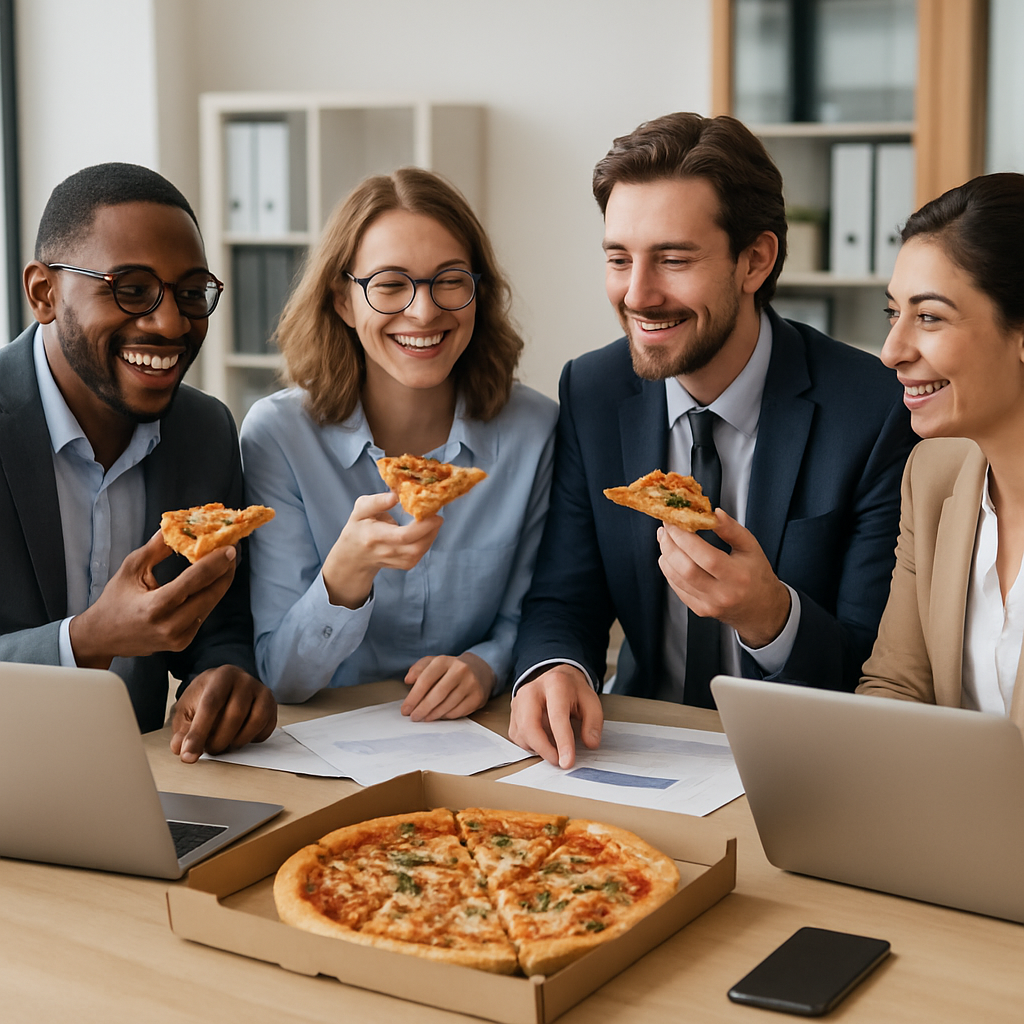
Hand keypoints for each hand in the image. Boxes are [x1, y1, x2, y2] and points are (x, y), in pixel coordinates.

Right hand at [69, 531, 237, 669]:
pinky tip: (213, 579)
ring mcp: (178, 638)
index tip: (230, 548)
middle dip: (225, 571)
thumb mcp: (130, 569)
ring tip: (226, 561)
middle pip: (209, 595)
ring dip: (220, 582)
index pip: (193, 582)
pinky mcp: (183, 642)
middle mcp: (170, 626)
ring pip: (210, 604)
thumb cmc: (114, 600)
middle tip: (233, 550)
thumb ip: (156, 549)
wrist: (103, 637)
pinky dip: (209, 595)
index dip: (214, 563)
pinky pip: (203, 614)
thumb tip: (175, 527)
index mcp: (154, 607)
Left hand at [170, 665, 276, 762]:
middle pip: (234, 715)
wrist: (224, 686)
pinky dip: (252, 738)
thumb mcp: (186, 711)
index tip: (189, 754)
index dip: (199, 732)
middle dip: (219, 740)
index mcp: (220, 676)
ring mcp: (261, 691)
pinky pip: (265, 728)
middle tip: (209, 749)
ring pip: (254, 722)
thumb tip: (180, 748)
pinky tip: (240, 736)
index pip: (211, 705)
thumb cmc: (203, 698)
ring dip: (236, 741)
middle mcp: (244, 680)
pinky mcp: (271, 704)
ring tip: (224, 743)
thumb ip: (182, 730)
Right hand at [321, 491, 442, 607]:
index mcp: (375, 536)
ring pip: (421, 551)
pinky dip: (428, 541)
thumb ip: (377, 502)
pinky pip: (421, 554)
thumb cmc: (359, 527)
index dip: (422, 526)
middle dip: (431, 530)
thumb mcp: (361, 510)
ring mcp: (396, 561)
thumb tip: (396, 495)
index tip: (432, 513)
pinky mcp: (404, 565)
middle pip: (416, 547)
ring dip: (431, 535)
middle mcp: (386, 552)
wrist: (354, 555)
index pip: (403, 536)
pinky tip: (426, 530)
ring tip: (431, 520)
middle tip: (435, 515)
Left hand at [401, 652, 492, 720]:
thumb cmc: (450, 669)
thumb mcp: (434, 663)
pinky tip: (439, 716)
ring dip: (433, 715)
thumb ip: (419, 669)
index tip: (405, 709)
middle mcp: (460, 670)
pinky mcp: (478, 697)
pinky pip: (458, 712)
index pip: (426, 680)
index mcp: (445, 661)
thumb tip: (408, 680)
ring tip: (424, 718)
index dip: (413, 697)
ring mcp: (471, 684)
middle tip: (413, 717)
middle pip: (437, 694)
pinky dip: (446, 716)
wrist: (479, 670)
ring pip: (448, 705)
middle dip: (422, 709)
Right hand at [508, 665, 602, 768]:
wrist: (556, 679)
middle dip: (544, 750)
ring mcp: (518, 702)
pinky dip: (531, 745)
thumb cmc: (573, 692)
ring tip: (555, 746)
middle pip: (530, 726)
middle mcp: (532, 691)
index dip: (562, 742)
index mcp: (555, 684)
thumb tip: (590, 743)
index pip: (556, 716)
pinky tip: (544, 740)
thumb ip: (593, 723)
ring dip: (538, 748)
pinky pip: (517, 737)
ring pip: (522, 734)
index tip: (567, 762)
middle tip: (559, 761)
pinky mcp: (512, 714)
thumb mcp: (591, 702)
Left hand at [658, 510, 790, 648]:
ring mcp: (708, 604)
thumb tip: (713, 513)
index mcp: (738, 576)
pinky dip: (669, 569)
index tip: (675, 520)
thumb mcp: (750, 546)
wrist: (760, 607)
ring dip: (666, 555)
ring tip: (666, 538)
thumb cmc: (756, 574)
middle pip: (685, 569)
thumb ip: (731, 529)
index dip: (685, 537)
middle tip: (666, 527)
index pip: (705, 556)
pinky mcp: (698, 609)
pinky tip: (671, 556)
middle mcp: (722, 594)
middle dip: (670, 544)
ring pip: (676, 578)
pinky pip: (676, 587)